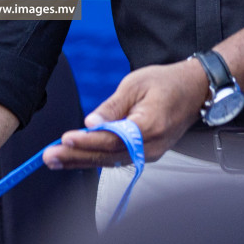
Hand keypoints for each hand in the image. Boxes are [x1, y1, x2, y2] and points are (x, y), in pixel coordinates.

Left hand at [44, 58, 208, 169]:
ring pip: (110, 160)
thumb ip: (112, 106)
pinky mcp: (145, 153)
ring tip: (54, 160)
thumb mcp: (135, 84)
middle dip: (76, 157)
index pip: (113, 138)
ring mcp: (150, 153)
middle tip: (48, 157)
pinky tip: (74, 159)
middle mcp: (151, 146)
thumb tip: (91, 121)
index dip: (88, 141)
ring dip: (80, 161)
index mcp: (150, 126)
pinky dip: (94, 158)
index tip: (66, 139)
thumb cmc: (167, 83)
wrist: (194, 90)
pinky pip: (116, 158)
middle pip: (108, 155)